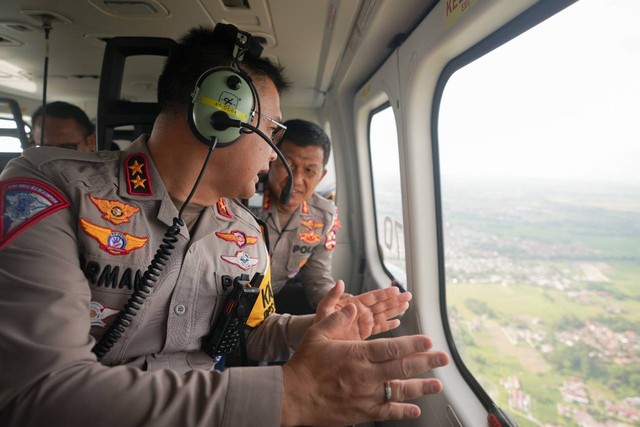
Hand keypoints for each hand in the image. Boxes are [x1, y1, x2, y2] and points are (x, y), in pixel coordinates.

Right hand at [281, 304, 448, 425]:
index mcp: (357, 354)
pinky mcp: (362, 412)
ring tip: (437, 385)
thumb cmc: (304, 365)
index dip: (414, 344)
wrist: (292, 396)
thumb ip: (337, 318)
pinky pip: (388, 412)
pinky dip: (403, 410)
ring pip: (400, 391)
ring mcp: (366, 395)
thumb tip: (352, 304)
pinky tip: (415, 409)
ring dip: (422, 387)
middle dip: (426, 362)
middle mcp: (366, 375)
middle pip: (403, 367)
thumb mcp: (318, 333)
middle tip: (442, 358)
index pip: (393, 348)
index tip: (428, 341)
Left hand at [314, 280, 411, 339]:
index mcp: (353, 305)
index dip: (383, 294)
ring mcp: (363, 323)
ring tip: (406, 305)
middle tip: (408, 295)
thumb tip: (340, 282)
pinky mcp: (364, 334)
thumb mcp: (324, 308)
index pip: (371, 297)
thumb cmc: (319, 323)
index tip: (395, 289)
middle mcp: (361, 312)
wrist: (318, 340)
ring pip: (382, 315)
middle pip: (381, 305)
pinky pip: (378, 329)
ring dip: (395, 310)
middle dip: (395, 300)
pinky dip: (388, 326)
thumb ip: (332, 296)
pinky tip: (397, 323)